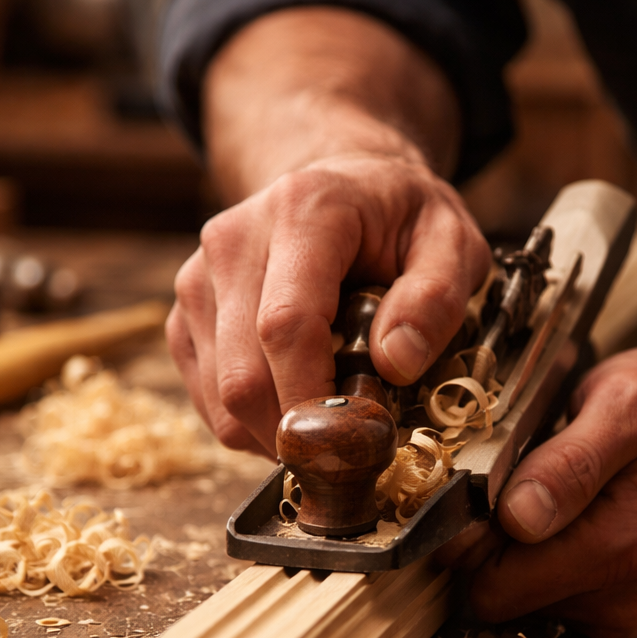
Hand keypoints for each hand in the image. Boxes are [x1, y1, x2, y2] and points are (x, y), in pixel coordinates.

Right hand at [167, 150, 490, 455]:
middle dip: (297, 433)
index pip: (286, 326)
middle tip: (351, 450)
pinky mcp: (185, 313)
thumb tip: (396, 362)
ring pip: (220, 396)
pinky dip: (252, 423)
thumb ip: (436, 298)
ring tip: (329, 417)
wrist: (342, 186)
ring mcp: (200, 279)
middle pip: (243, 374)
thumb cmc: (399, 218)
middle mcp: (234, 241)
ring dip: (276, 433)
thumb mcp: (451, 241)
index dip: (312, 398)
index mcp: (303, 213)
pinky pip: (207, 398)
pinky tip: (296, 400)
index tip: (352, 441)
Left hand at [444, 348, 636, 637]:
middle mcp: (619, 596)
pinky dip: (540, 568)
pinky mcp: (614, 619)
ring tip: (550, 499)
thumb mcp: (627, 402)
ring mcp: (619, 614)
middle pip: (497, 597)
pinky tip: (567, 525)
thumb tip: (516, 516)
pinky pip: (542, 604)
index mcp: (619, 547)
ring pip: (516, 601)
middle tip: (511, 483)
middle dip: (488, 545)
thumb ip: (569, 462)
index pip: (492, 581)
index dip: (468, 534)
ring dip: (516, 554)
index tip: (476, 486)